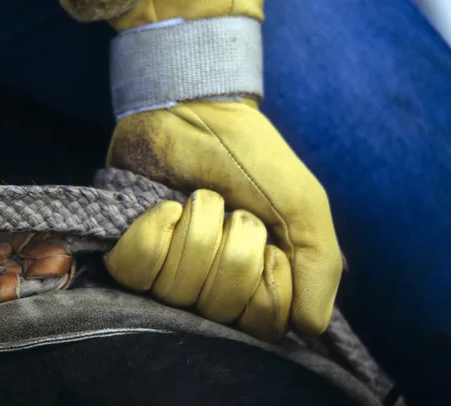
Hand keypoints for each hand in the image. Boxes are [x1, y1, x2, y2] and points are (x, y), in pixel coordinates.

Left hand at [107, 101, 341, 334]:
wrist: (199, 112)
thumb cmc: (254, 159)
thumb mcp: (302, 206)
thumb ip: (319, 264)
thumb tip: (310, 328)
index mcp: (256, 285)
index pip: (262, 324)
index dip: (268, 281)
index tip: (271, 244)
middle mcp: (211, 289)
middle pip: (217, 308)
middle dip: (231, 247)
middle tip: (235, 213)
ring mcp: (168, 274)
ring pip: (176, 290)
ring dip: (197, 230)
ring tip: (200, 201)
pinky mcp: (131, 253)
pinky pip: (135, 271)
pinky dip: (156, 231)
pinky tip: (168, 207)